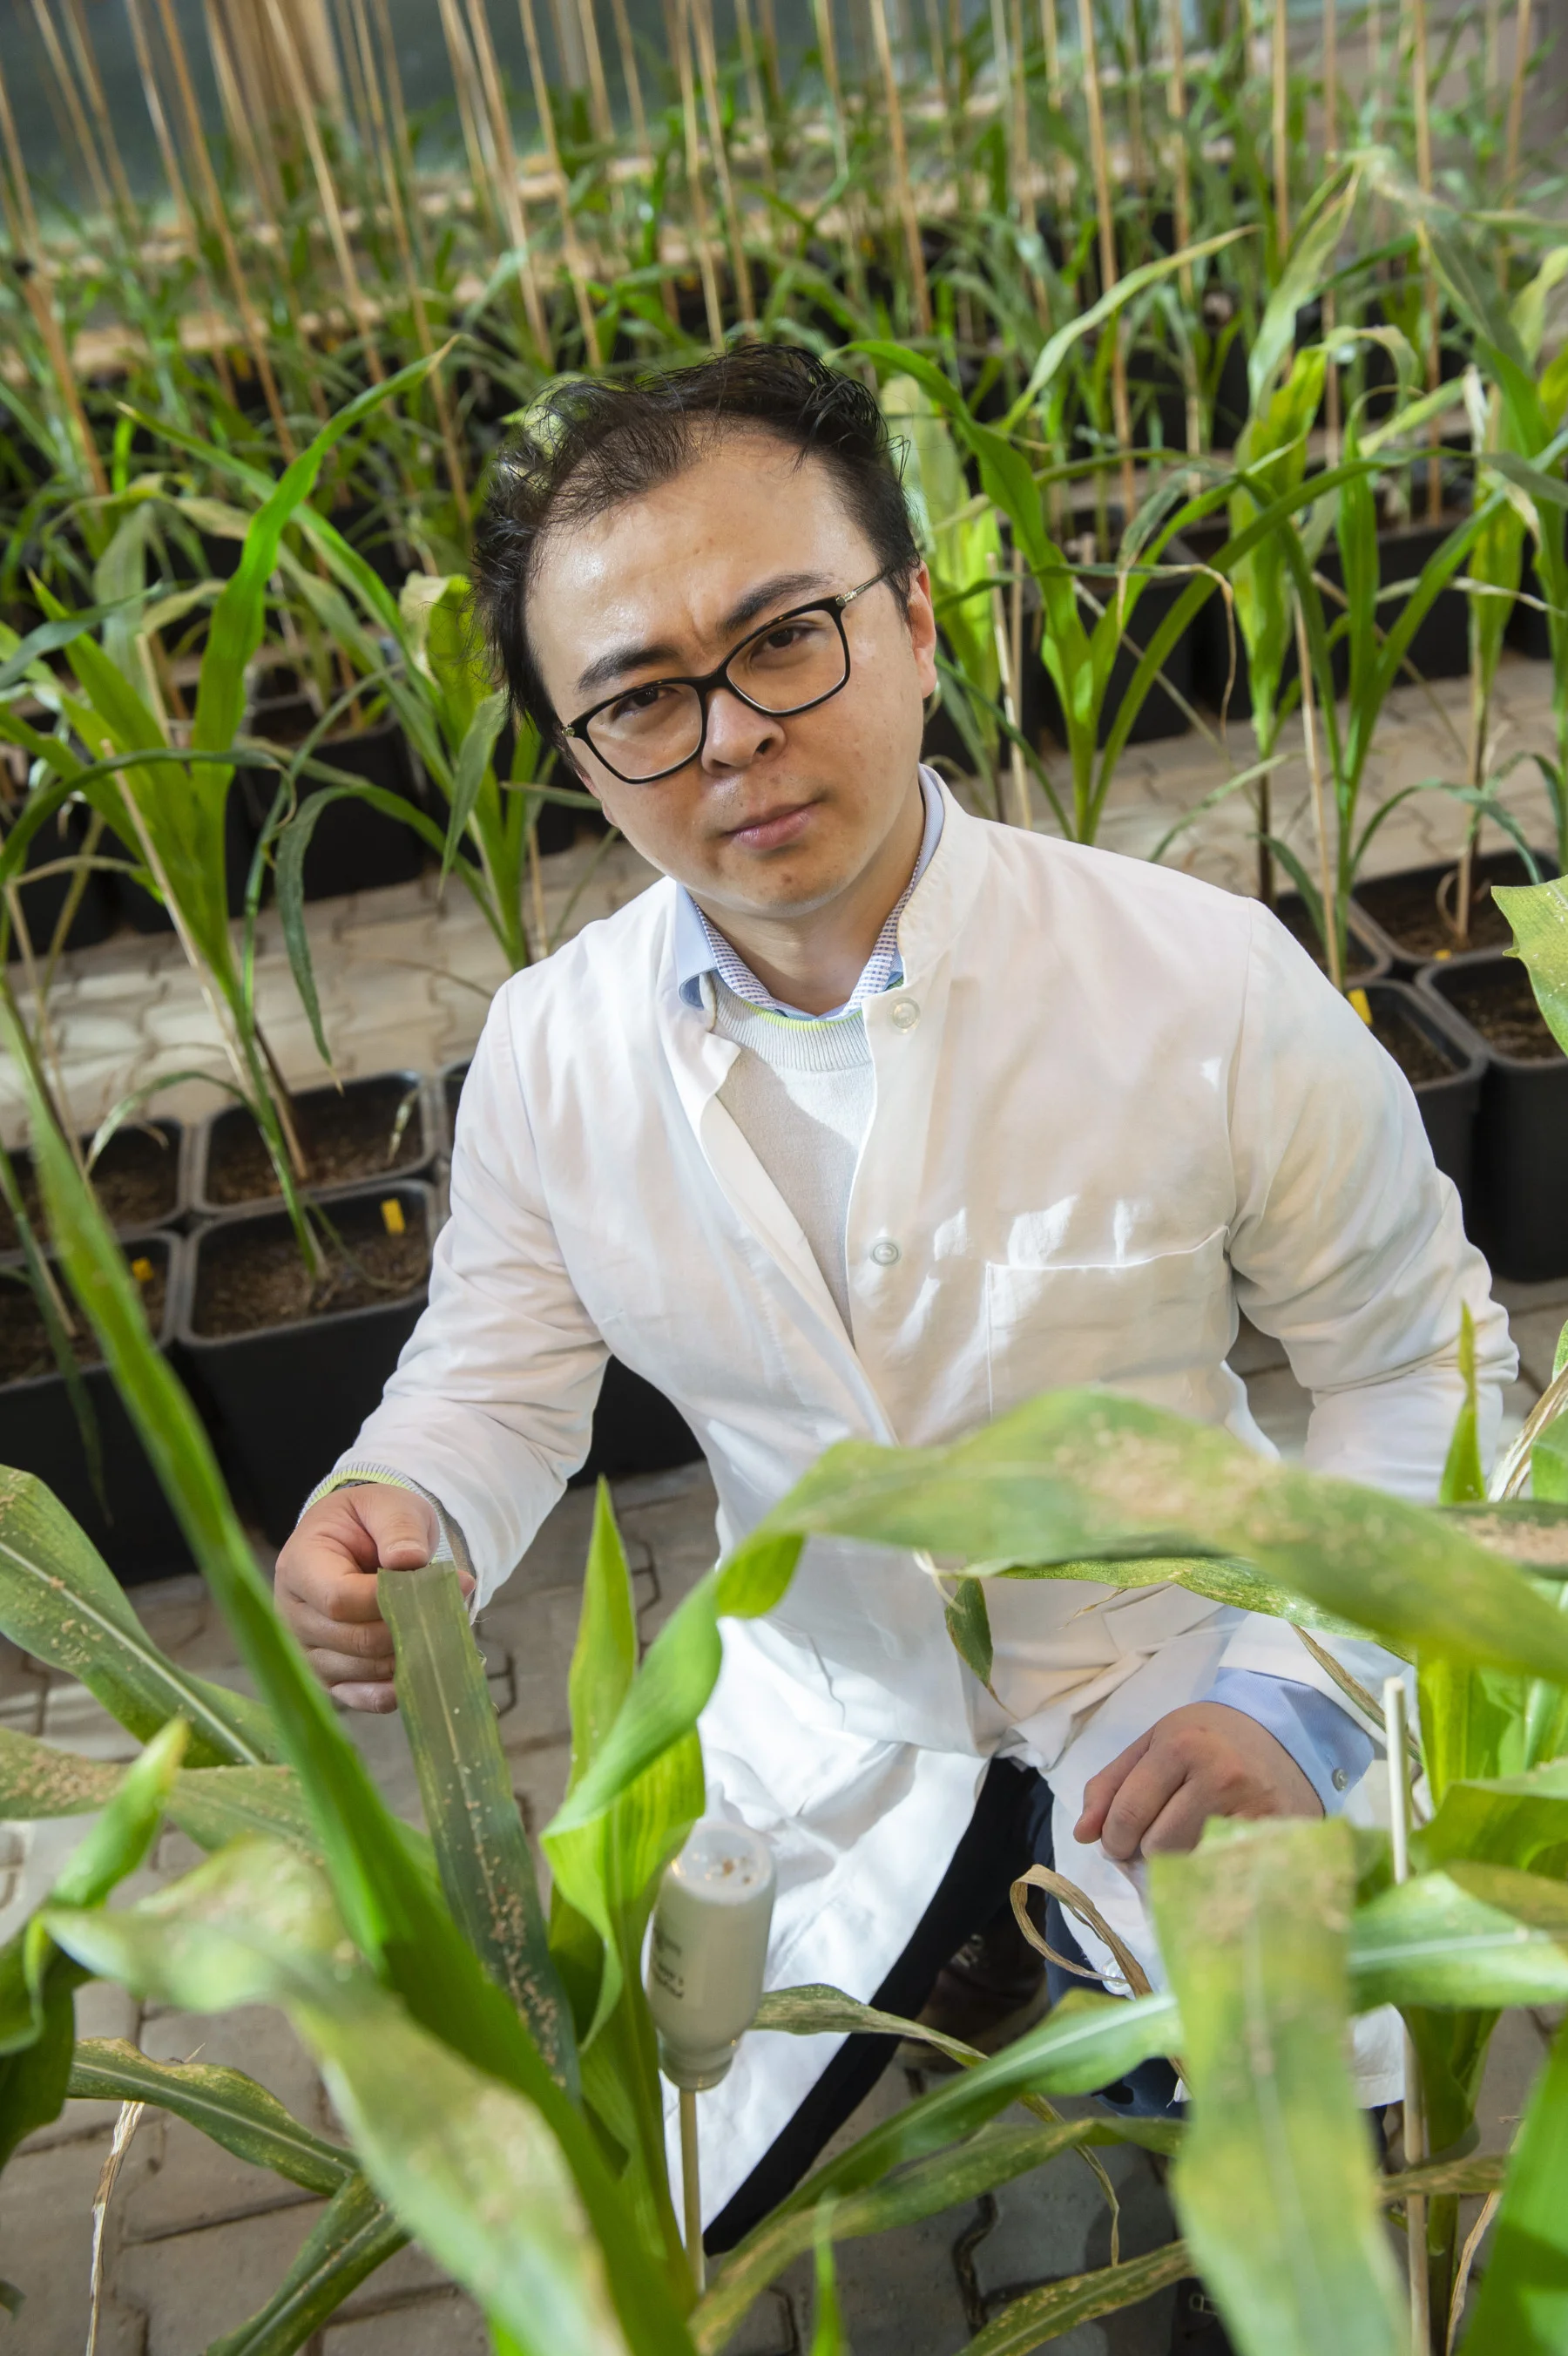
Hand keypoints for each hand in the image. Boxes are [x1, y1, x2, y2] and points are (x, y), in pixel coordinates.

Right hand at [274, 1485, 466, 1711]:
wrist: (356, 1540)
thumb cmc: (369, 1521)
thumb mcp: (388, 1506)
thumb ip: (399, 1529)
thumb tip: (410, 1561)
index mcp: (299, 1566)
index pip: (340, 1599)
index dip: (388, 1602)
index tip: (438, 1586)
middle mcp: (293, 1615)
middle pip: (354, 1640)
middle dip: (409, 1628)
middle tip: (454, 1609)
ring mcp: (307, 1651)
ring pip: (363, 1670)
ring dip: (410, 1655)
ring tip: (446, 1628)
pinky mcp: (327, 1676)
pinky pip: (360, 1697)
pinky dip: (396, 1690)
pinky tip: (425, 1672)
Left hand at [1074, 1701, 1321, 1860]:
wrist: (1286, 1731)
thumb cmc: (1210, 1737)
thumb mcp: (1154, 1743)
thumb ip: (1111, 1785)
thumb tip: (1082, 1835)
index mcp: (1181, 1746)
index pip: (1129, 1813)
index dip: (1113, 1838)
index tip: (1116, 1844)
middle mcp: (1219, 1777)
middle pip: (1158, 1847)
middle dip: (1145, 1852)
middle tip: (1155, 1839)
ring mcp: (1253, 1810)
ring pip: (1191, 1867)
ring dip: (1178, 1866)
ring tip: (1187, 1842)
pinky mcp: (1278, 1837)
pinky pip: (1226, 1875)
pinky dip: (1212, 1874)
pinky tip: (1213, 1856)